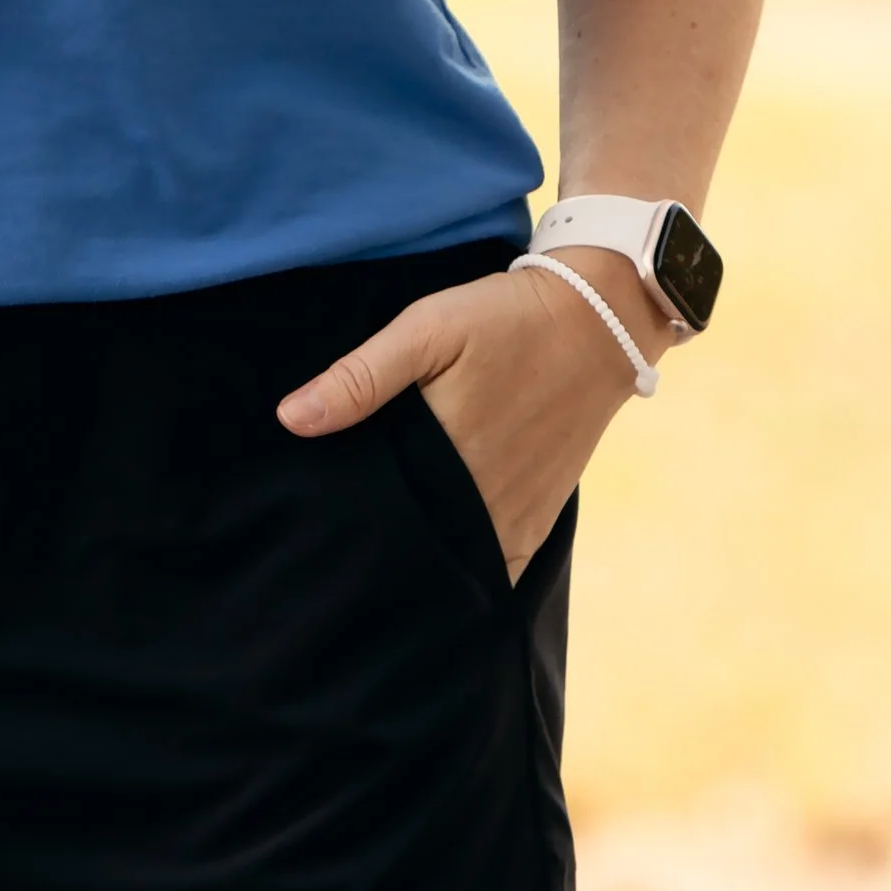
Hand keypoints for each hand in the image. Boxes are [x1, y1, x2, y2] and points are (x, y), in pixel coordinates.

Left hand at [276, 260, 661, 573]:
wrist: (598, 321)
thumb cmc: (504, 320)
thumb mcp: (427, 329)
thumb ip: (361, 377)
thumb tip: (291, 421)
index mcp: (448, 460)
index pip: (381, 522)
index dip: (347, 531)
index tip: (315, 532)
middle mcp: (484, 503)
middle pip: (418, 552)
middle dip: (379, 555)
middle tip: (339, 547)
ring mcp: (517, 516)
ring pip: (458, 565)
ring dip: (425, 566)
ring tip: (380, 558)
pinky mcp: (541, 516)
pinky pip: (499, 567)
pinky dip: (470, 571)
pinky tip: (440, 561)